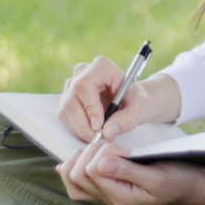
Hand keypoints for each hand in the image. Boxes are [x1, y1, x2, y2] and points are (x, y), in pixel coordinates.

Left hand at [56, 142, 204, 204]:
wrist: (188, 184)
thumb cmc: (177, 180)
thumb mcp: (156, 176)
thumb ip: (127, 171)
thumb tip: (100, 164)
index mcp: (120, 196)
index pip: (93, 172)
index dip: (103, 152)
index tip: (124, 147)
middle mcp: (109, 196)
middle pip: (78, 176)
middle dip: (90, 153)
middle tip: (111, 145)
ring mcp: (106, 191)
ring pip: (74, 179)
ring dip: (81, 158)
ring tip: (99, 147)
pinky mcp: (108, 184)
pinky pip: (80, 181)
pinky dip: (76, 165)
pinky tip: (83, 155)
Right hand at [58, 58, 180, 142]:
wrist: (130, 101)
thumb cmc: (135, 99)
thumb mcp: (140, 107)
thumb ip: (128, 118)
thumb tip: (108, 131)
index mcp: (101, 67)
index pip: (84, 85)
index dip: (89, 107)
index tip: (99, 125)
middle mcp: (83, 72)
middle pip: (71, 100)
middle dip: (83, 124)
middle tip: (98, 137)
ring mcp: (72, 85)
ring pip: (65, 111)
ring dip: (80, 129)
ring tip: (99, 136)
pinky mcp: (68, 98)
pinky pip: (65, 116)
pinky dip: (77, 129)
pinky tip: (92, 132)